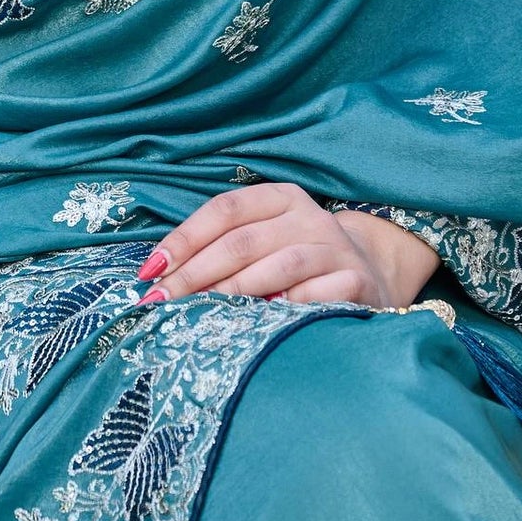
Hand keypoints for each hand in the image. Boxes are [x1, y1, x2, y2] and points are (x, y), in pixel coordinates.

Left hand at [137, 182, 439, 308]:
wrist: (370, 272)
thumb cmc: (298, 259)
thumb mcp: (265, 239)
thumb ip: (223, 246)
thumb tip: (160, 275)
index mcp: (280, 198)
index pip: (224, 210)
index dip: (184, 238)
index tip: (151, 270)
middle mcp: (309, 217)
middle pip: (243, 241)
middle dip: (196, 273)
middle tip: (163, 301)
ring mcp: (336, 248)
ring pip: (278, 266)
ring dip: (234, 292)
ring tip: (201, 314)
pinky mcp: (356, 281)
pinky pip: (314, 295)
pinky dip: (285, 308)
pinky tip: (260, 323)